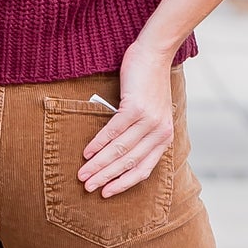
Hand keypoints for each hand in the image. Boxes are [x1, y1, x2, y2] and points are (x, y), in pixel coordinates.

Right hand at [76, 41, 175, 196]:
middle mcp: (159, 132)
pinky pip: (113, 131)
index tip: (106, 193)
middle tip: (88, 187)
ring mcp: (149, 120)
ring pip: (119, 150)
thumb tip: (116, 155)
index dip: (123, 183)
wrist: (154, 54)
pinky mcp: (136, 107)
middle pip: (129, 163)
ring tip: (83, 173)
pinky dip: (98, 144)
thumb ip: (141, 134)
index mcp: (164, 137)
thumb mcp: (153, 114)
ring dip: (99, 164)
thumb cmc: (149, 84)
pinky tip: (87, 152)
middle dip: (106, 178)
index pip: (143, 169)